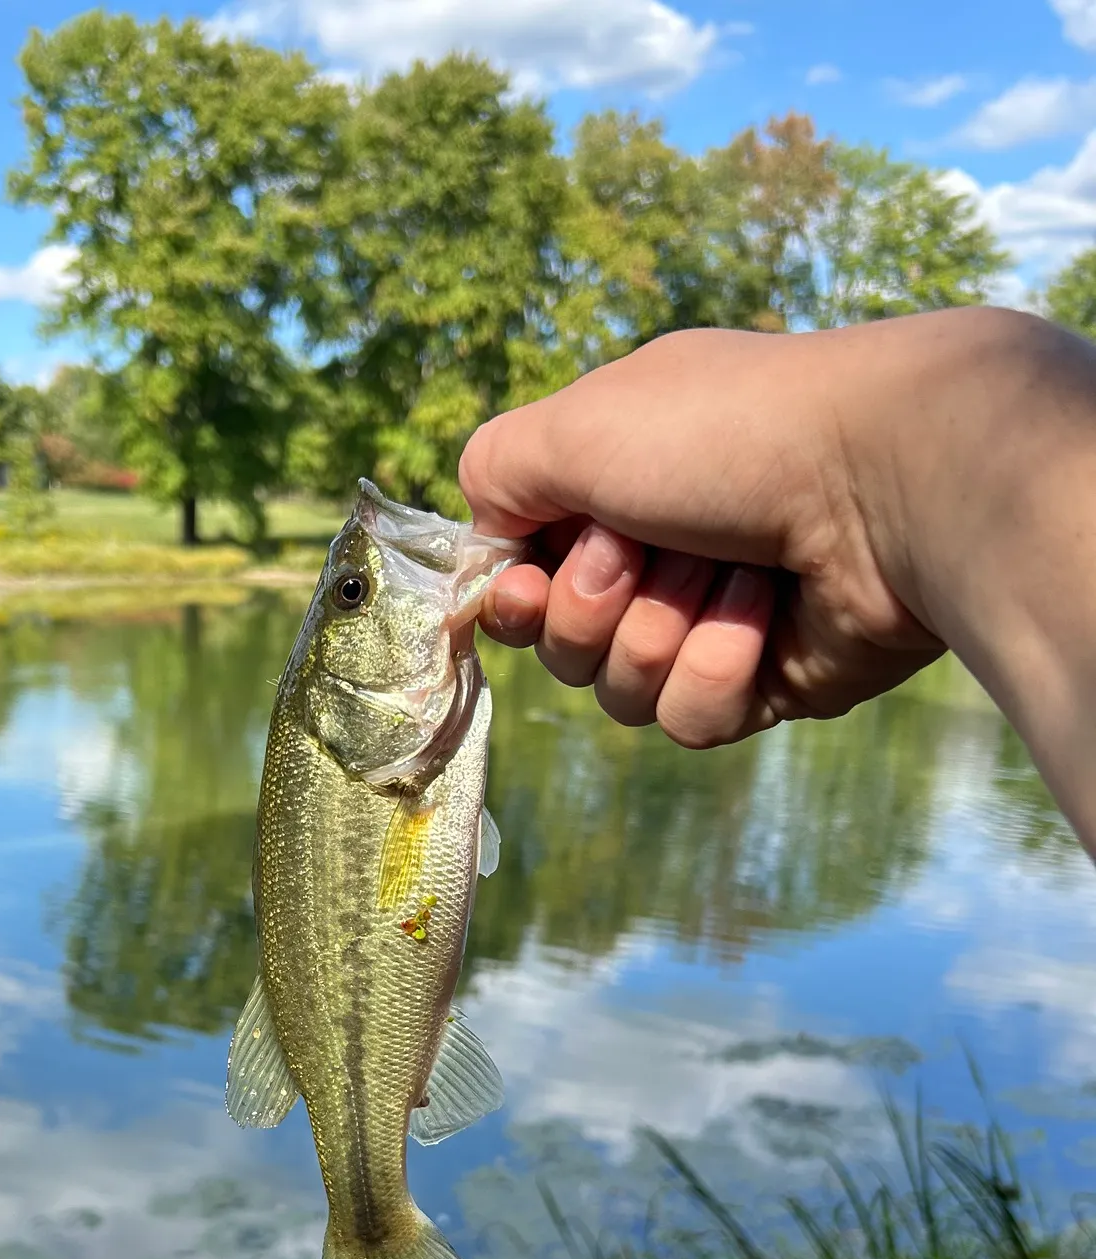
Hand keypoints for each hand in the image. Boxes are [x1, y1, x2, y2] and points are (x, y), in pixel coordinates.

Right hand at [458, 323, 947, 750]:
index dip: (509, 597)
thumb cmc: (726, 436)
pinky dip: (717, 670)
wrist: (883, 480)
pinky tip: (766, 618)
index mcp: (610, 486)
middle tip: (647, 554)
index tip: (522, 589)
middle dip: (593, 608)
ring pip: (619, 690)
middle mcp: (655, 553)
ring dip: (660, 632)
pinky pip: (688, 718)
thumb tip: (488, 544)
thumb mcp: (574, 425)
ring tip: (728, 577)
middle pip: (561, 644)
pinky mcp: (761, 681)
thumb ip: (493, 473)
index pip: (520, 574)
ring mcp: (709, 620)